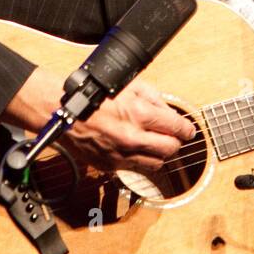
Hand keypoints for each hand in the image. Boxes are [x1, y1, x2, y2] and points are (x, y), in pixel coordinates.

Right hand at [5, 68, 196, 173]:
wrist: (65, 113)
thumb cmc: (96, 96)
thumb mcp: (130, 86)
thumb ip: (154, 98)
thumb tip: (169, 112)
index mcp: (139, 114)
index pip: (177, 128)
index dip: (187, 129)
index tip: (188, 130)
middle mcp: (133, 138)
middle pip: (171, 150)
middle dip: (175, 142)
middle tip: (173, 136)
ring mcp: (122, 154)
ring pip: (157, 163)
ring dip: (160, 153)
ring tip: (155, 142)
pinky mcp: (111, 165)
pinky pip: (136, 168)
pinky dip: (141, 159)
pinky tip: (136, 148)